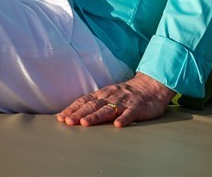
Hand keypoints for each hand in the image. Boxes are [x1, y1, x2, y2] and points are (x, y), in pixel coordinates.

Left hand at [56, 72, 173, 127]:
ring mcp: (123, 103)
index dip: (72, 109)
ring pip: (108, 109)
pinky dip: (124, 119)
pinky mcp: (137, 108)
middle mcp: (110, 97)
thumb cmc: (126, 94)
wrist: (150, 87)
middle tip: (68, 121)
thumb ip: (93, 104)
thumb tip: (73, 113)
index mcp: (102, 95)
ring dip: (96, 116)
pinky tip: (118, 125)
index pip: (84, 101)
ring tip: (85, 123)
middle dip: (79, 113)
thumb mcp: (107, 95)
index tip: (61, 117)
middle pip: (92, 106)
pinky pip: (130, 114)